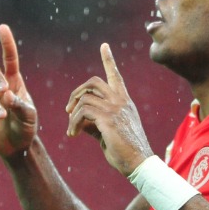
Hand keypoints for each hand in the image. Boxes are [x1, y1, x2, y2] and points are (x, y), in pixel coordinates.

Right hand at [0, 24, 37, 158]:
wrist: (16, 146)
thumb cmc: (26, 127)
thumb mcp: (29, 117)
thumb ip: (20, 105)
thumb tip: (6, 96)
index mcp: (14, 82)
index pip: (9, 59)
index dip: (6, 43)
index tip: (2, 27)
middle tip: (3, 90)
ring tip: (1, 115)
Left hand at [64, 43, 152, 175]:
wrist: (139, 163)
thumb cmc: (125, 151)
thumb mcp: (108, 132)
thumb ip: (95, 122)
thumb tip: (79, 120)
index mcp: (124, 101)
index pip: (115, 75)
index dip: (108, 59)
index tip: (104, 45)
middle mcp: (121, 100)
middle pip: (93, 82)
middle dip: (76, 93)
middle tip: (69, 110)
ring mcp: (115, 108)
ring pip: (84, 99)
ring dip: (72, 115)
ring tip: (72, 130)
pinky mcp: (108, 119)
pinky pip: (82, 112)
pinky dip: (73, 123)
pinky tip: (73, 135)